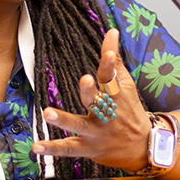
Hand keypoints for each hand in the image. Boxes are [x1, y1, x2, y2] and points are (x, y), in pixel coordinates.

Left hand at [32, 29, 151, 171]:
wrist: (143, 148)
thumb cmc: (131, 112)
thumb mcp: (127, 86)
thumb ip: (115, 60)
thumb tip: (111, 31)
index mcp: (116, 95)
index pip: (112, 76)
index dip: (110, 64)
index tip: (110, 52)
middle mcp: (107, 113)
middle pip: (97, 100)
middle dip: (90, 91)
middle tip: (85, 80)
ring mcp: (96, 132)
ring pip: (78, 124)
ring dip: (63, 119)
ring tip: (48, 113)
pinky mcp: (87, 147)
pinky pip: (68, 148)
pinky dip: (52, 148)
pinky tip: (36, 146)